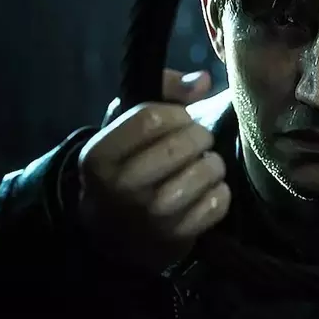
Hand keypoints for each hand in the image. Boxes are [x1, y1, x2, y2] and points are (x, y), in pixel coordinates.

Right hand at [79, 69, 230, 272]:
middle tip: (200, 139)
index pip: (149, 118)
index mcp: (98, 157)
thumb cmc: (125, 168)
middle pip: (179, 145)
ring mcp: (150, 216)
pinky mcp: (176, 237)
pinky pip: (217, 203)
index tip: (181, 118)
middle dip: (199, 135)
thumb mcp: (123, 128)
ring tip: (206, 163)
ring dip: (213, 163)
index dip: (176, 112)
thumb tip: (202, 80)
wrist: (114, 234)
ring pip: (203, 173)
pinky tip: (208, 189)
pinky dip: (220, 192)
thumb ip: (162, 93)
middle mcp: (120, 188)